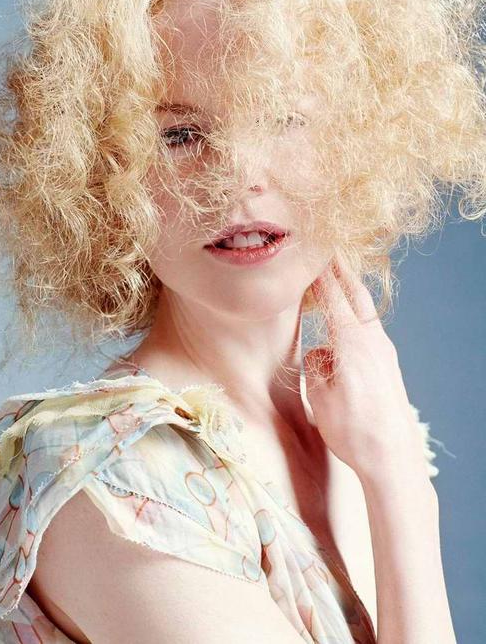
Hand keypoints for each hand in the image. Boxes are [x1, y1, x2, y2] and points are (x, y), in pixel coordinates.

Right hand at [303, 254, 428, 480]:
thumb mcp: (320, 397)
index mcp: (351, 343)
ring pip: (366, 311)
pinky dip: (358, 314)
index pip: (333, 296)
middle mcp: (373, 341)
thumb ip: (316, 366)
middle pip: (357, 294)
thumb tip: (320, 352)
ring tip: (339, 279)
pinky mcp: (389, 365)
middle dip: (343, 269)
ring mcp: (385, 352)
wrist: (393, 458)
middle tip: (331, 249)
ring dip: (352, 292)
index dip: (321, 273)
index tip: (312, 252)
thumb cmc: (352, 430)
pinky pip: (371, 329)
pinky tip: (351, 321)